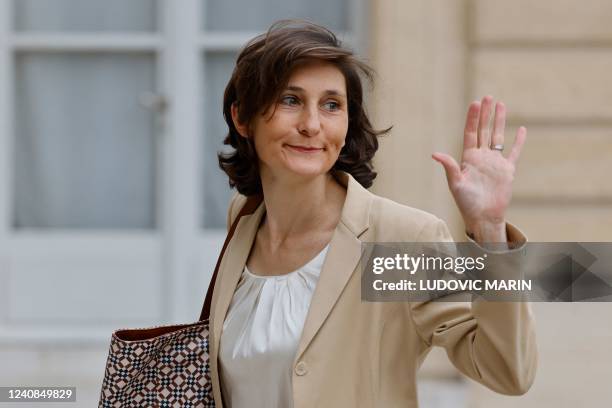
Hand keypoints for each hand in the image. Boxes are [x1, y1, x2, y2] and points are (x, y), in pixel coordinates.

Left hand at [432, 95, 525, 242]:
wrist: (483, 216)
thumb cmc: (466, 202)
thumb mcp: (455, 183)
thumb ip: (449, 167)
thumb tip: (434, 154)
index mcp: (468, 158)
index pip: (471, 133)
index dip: (473, 118)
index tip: (475, 103)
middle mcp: (481, 157)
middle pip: (484, 130)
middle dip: (485, 113)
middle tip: (488, 96)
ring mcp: (495, 162)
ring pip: (498, 136)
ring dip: (499, 121)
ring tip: (500, 105)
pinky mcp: (507, 170)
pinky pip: (514, 152)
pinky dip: (518, 141)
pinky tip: (522, 129)